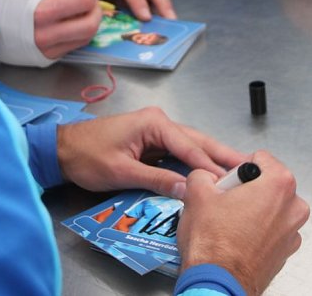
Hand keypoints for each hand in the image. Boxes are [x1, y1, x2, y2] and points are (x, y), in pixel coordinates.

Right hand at [21, 0, 101, 58]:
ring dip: (89, 22)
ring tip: (78, 12)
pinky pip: (75, 46)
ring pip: (86, 38)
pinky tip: (69, 24)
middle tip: (88, 3)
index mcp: (42, 12)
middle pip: (91, 25)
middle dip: (95, 10)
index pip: (84, 2)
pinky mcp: (48, 59)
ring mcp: (48, 50)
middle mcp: (46, 35)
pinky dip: (78, 33)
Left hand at [56, 107, 245, 198]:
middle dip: (222, 155)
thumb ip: (156, 179)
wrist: (62, 150)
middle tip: (250, 167)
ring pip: (192, 145)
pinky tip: (211, 173)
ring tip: (238, 171)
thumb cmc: (86, 156)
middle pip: (198, 140)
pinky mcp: (153, 142)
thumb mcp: (121, 171)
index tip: (230, 179)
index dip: (210, 165)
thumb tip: (188, 189)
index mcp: (154, 123)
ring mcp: (157, 131)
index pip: (190, 146)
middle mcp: (159, 122)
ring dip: (212, 159)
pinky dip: (196, 162)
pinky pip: (180, 152)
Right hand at [177, 151, 309, 294]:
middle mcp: (294, 206)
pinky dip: (258, 230)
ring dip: (253, 210)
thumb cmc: (214, 243)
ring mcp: (293, 231)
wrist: (218, 282)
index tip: (228, 183)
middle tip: (226, 203)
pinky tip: (238, 238)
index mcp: (279, 183)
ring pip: (271, 207)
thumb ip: (203, 174)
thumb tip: (205, 176)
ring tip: (229, 222)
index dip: (238, 169)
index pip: (259, 158)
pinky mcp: (286, 251)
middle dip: (247, 189)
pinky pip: (272, 230)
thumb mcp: (197, 193)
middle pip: (268, 183)